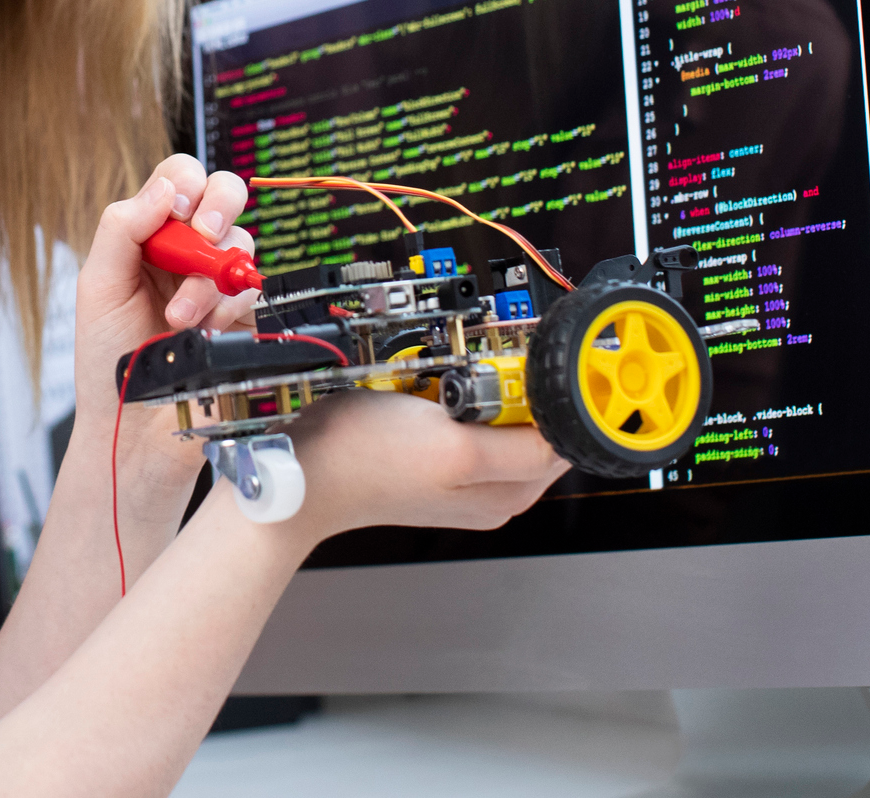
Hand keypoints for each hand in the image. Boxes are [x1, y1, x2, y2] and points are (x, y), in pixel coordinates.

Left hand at [75, 157, 257, 467]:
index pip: (179, 178)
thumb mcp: (99, 285)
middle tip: (202, 237)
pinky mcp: (243, 316)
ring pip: (241, 244)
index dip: (184, 182)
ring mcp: (218, 282)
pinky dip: (226, 308)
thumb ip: (123, 228)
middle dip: (219, 208)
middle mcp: (188, 251)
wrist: (132, 429)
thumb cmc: (108, 359)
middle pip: (225, 194)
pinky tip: (200, 333)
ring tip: (178, 318)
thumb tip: (165, 187)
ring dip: (208, 278)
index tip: (176, 209)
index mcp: (150, 234)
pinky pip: (253, 289)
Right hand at [283, 390, 567, 539]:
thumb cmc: (366, 460)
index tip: (520, 375)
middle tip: (466, 380)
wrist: (301, 467)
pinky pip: (456, 416)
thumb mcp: (456, 448)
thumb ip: (520, 447)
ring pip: (491, 416)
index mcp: (506, 495)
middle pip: (528, 425)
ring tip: (437, 386)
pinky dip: (444, 396)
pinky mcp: (427, 458)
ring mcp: (455, 475)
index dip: (550, 401)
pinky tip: (420, 392)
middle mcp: (486, 490)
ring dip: (473, 391)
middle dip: (507, 393)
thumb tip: (568, 438)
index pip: (561, 440)